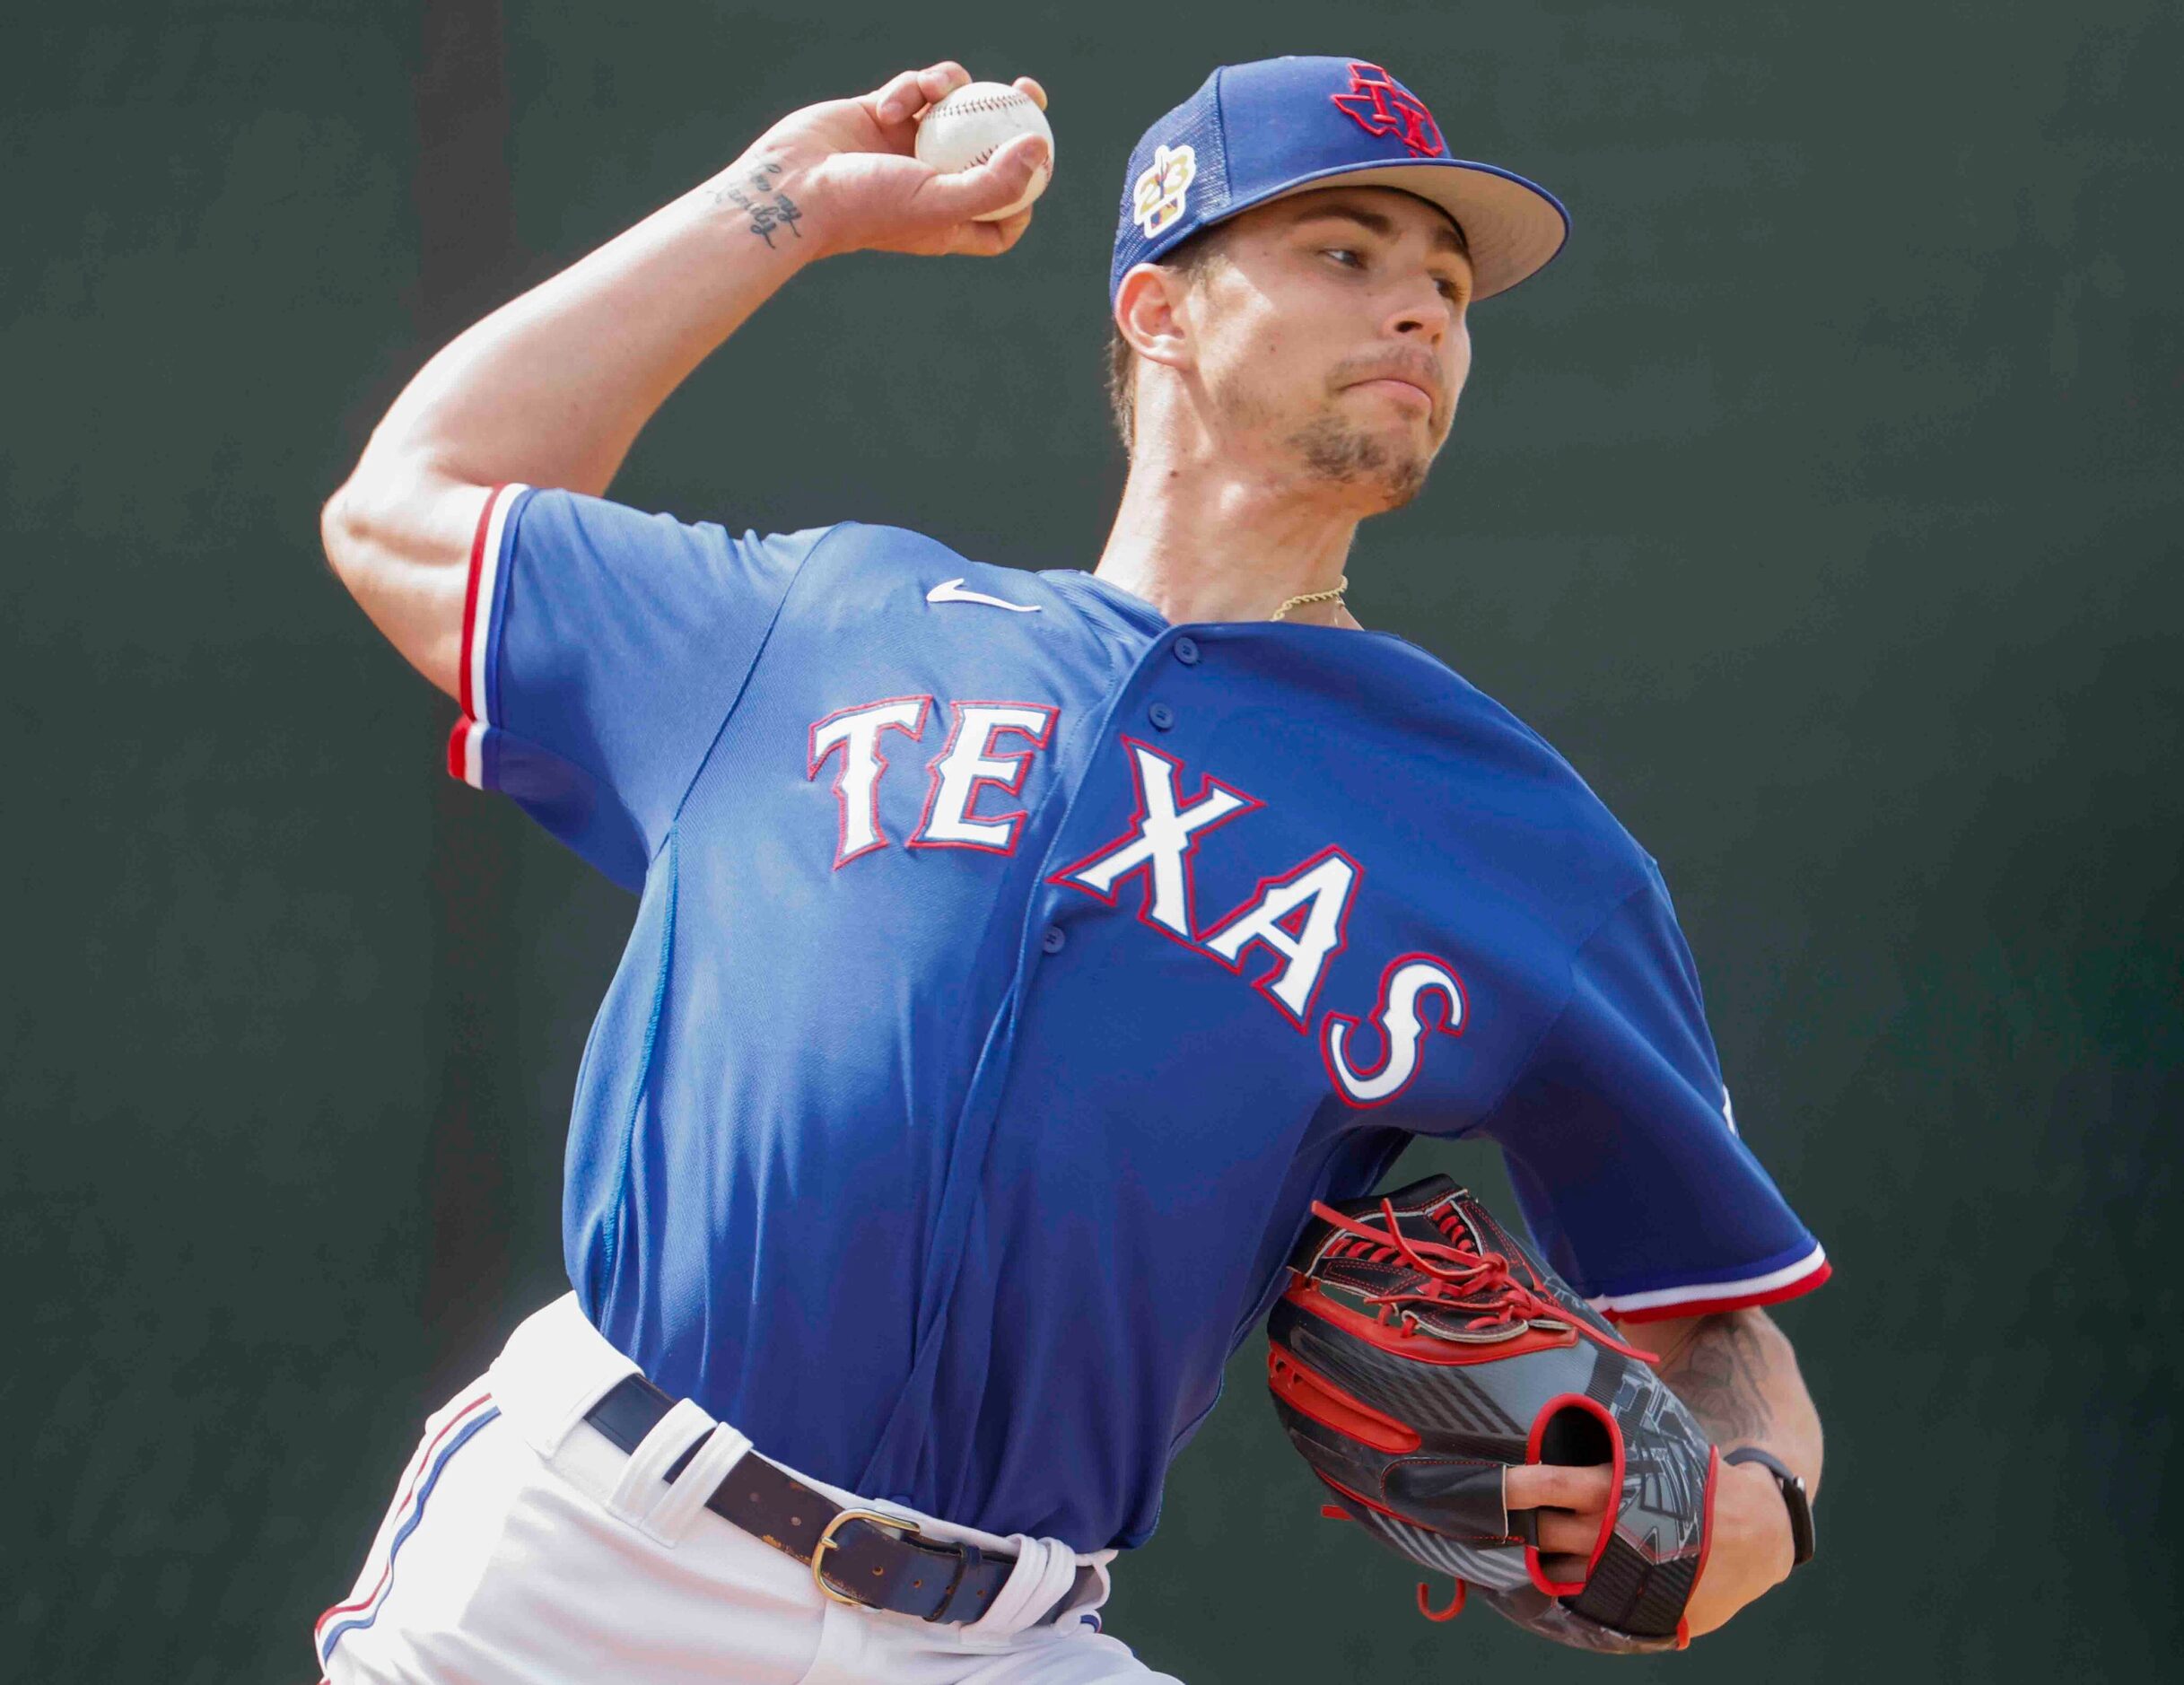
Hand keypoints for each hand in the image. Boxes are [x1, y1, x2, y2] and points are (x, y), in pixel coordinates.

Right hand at [743, 61, 1051, 260]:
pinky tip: (891, 104)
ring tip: (938, 88)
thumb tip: (1040, 148)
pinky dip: (908, 88)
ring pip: (951, 108)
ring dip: (950, 88)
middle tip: (1028, 90)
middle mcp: (930, 183)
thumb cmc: (865, 206)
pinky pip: (912, 89)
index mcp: (948, 218)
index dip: (1025, 193)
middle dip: (1010, 120)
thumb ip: (995, 182)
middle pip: (985, 151)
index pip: (1001, 216)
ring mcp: (906, 147)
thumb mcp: (939, 203)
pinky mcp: (879, 115)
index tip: (1038, 163)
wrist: (794, 187)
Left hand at [1505, 1456, 1792, 1638]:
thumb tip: (1577, 1394)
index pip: (1543, 1485)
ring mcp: (1617, 1574)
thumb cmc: (1699, 1481)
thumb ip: (1615, 1439)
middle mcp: (1607, 1533)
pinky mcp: (1633, 1605)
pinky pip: (1582, 1598)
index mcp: (1610, 1489)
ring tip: (1564, 1537)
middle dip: (1529, 1520)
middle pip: (1541, 1531)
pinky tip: (1583, 1566)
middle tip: (1525, 1509)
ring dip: (1552, 1554)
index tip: (1486, 1482)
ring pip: (1556, 1569)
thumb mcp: (1658, 1449)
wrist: (1757, 1534)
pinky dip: (1575, 1583)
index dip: (1511, 1485)